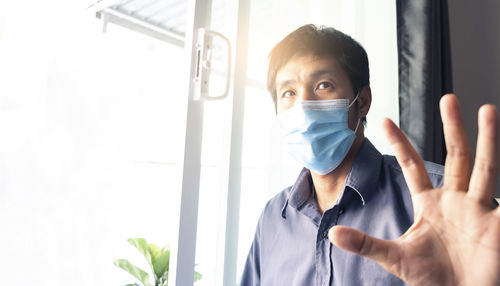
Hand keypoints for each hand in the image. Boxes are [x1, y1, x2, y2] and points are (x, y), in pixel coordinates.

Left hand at [328, 94, 499, 284]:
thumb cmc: (432, 278)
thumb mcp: (395, 257)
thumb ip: (365, 243)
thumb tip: (332, 232)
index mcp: (430, 203)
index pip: (411, 166)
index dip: (399, 144)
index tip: (384, 122)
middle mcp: (456, 200)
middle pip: (455, 155)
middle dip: (452, 127)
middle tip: (448, 98)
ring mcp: (479, 210)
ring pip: (485, 167)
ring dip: (488, 139)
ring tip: (487, 110)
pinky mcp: (498, 224)